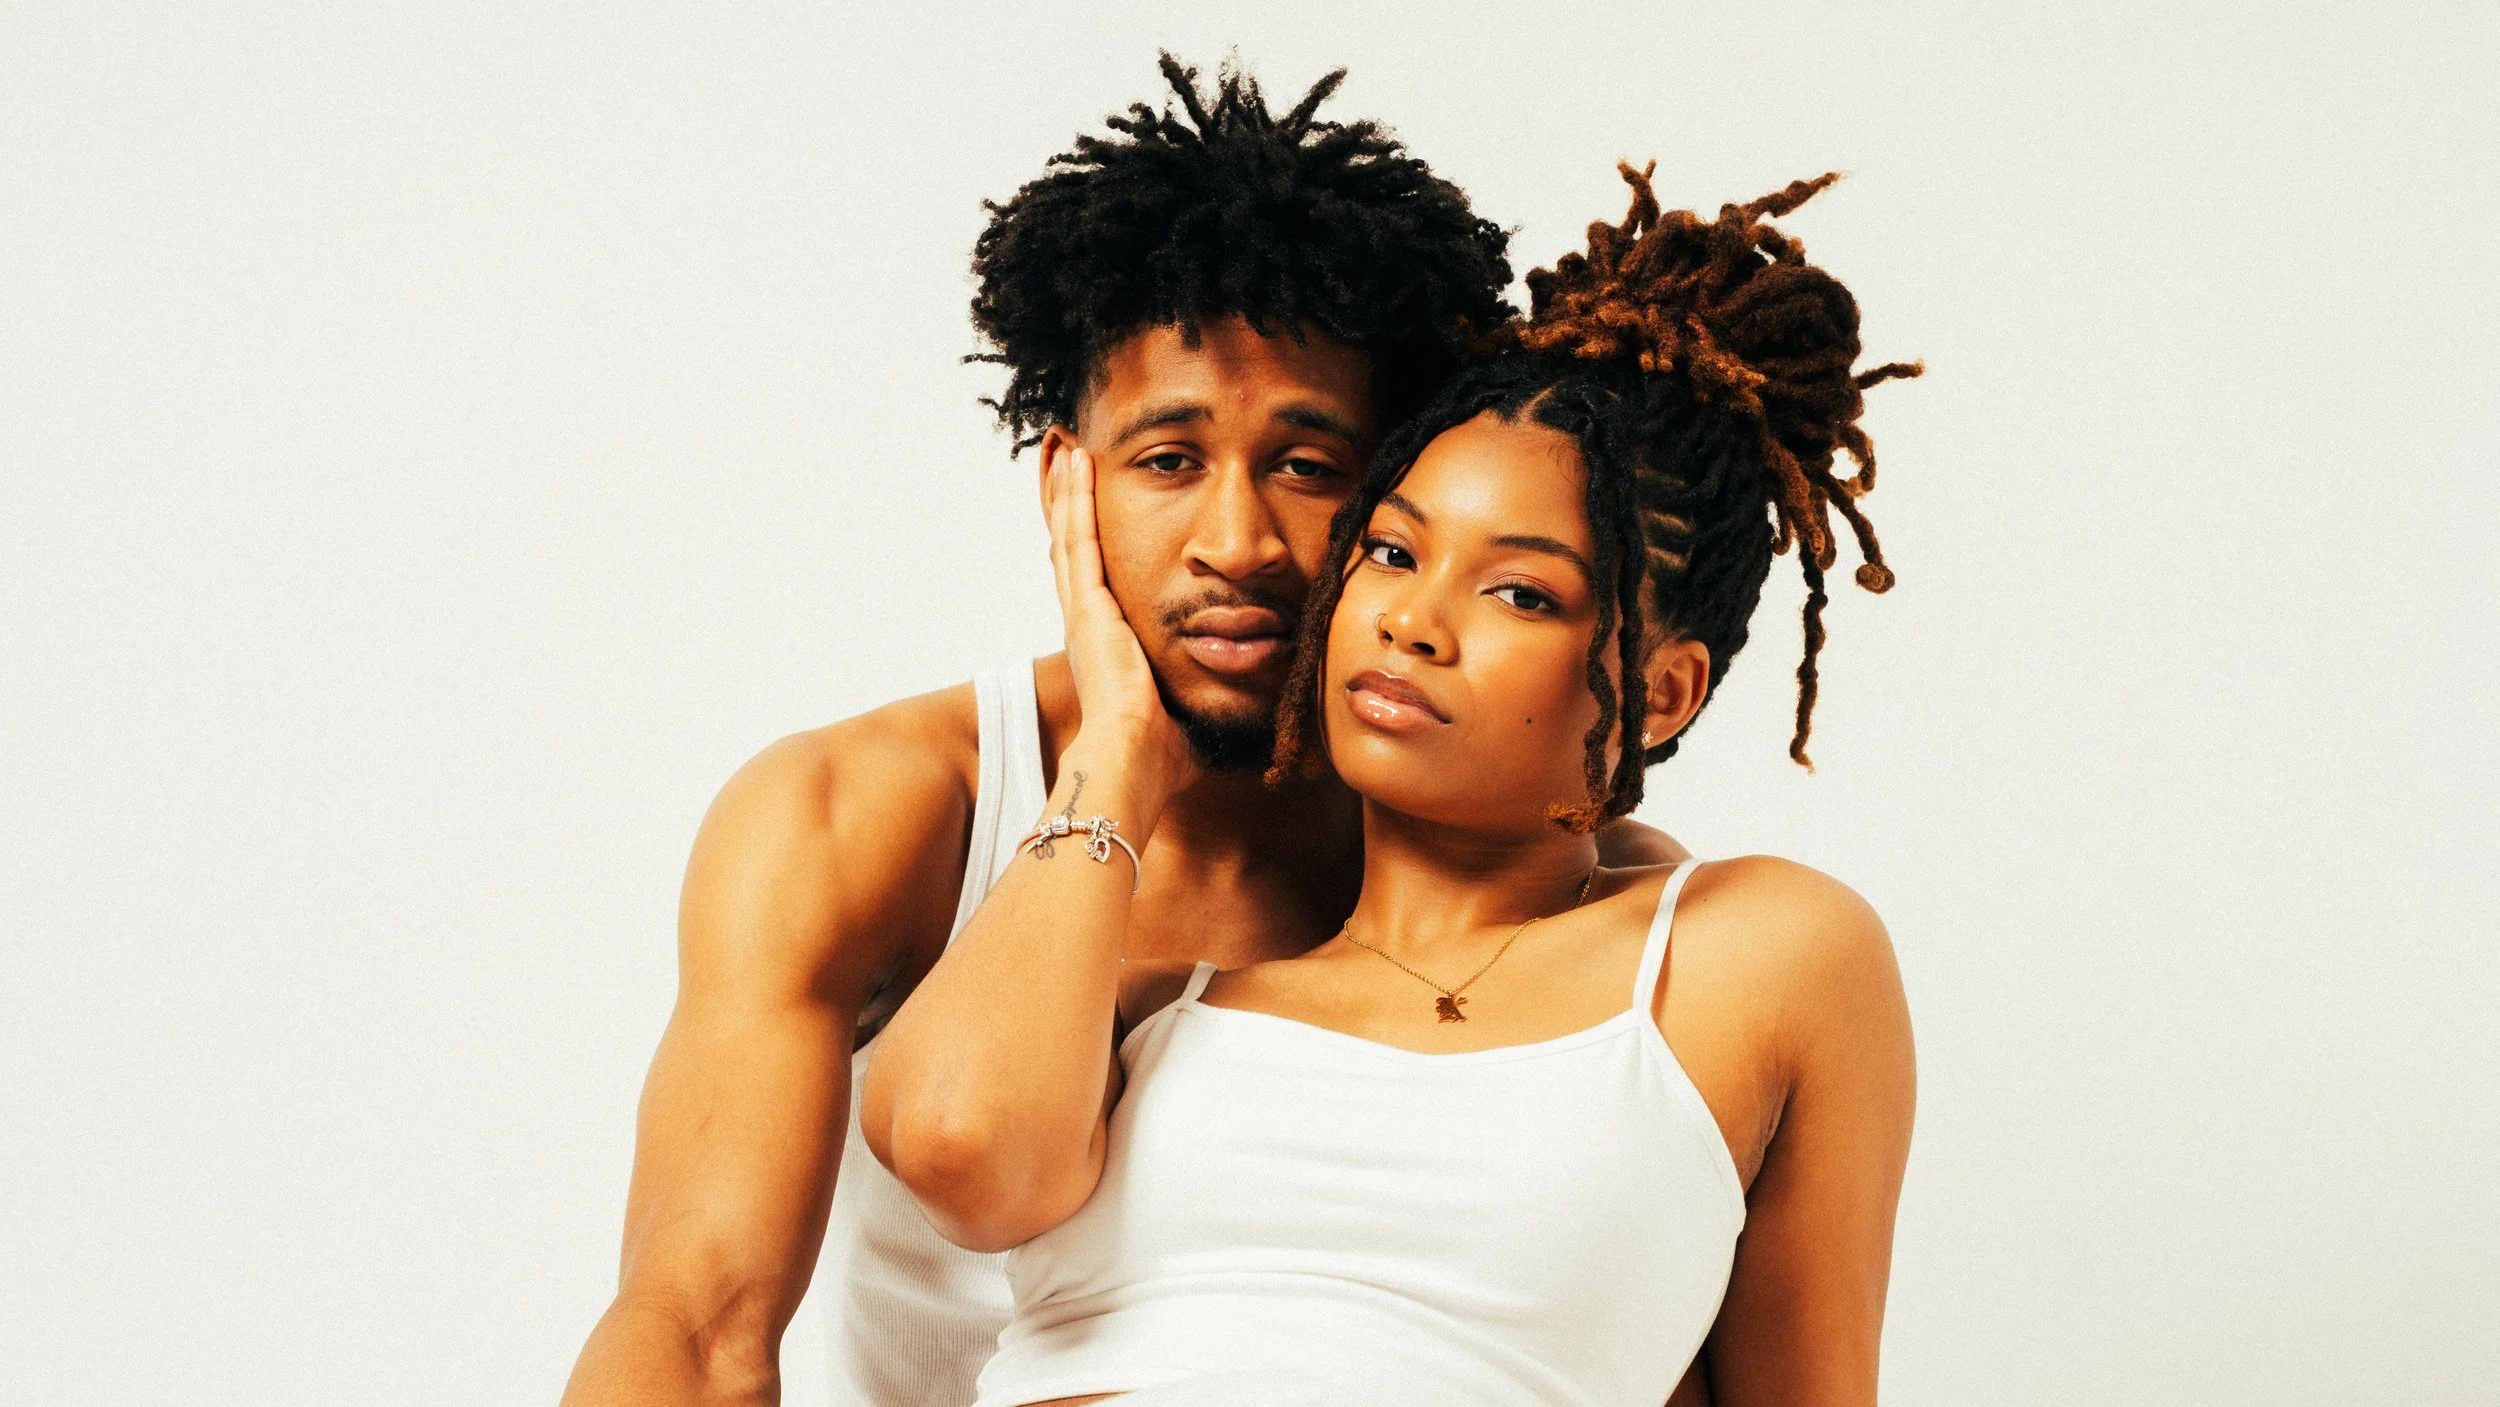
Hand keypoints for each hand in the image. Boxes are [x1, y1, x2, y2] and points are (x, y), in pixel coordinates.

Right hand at [1048, 447, 1197, 799]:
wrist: (1133, 756)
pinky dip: (1076, 499)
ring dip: (1068, 491)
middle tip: (1064, 463)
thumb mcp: (1180, 712)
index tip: (1086, 512)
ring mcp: (1083, 611)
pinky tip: (1077, 465)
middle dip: (1068, 505)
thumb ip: (1196, 697)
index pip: (1093, 581)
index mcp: (1106, 646)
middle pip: (1071, 548)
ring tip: (1066, 450)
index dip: (1087, 543)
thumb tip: (1236, 704)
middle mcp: (1086, 623)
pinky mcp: (1087, 604)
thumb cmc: (1158, 752)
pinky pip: (1080, 538)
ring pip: (1070, 534)